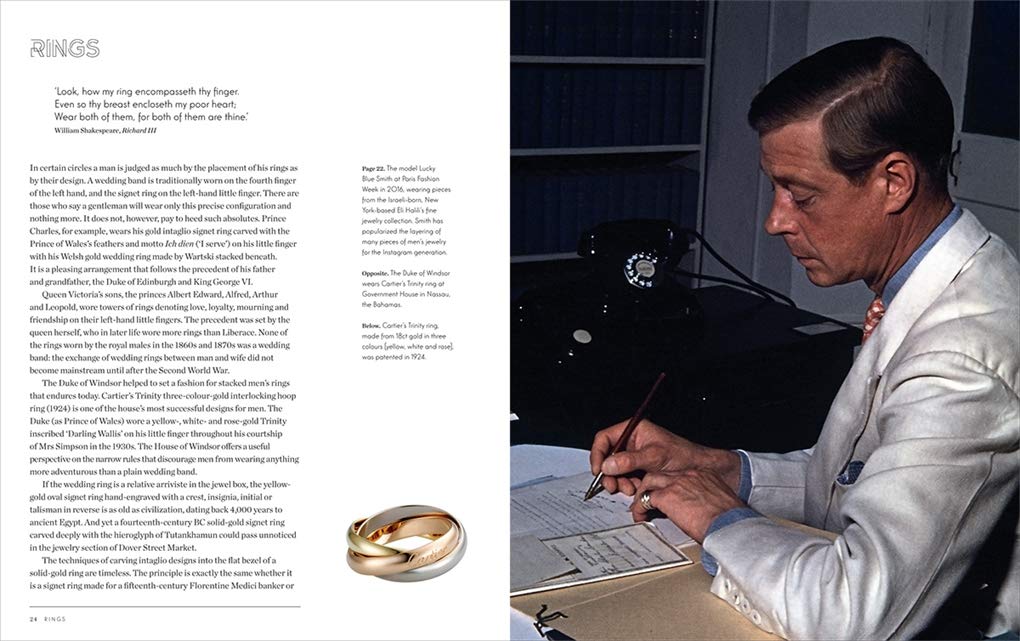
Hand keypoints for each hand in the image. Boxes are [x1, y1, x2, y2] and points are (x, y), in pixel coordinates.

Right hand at [589, 419, 740, 495]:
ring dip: (618, 482)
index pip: (605, 438)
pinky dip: (627, 486)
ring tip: (629, 488)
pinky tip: (636, 489)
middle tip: (612, 485)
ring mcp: (634, 457)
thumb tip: (608, 464)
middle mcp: (632, 442)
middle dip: (609, 473)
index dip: (598, 454)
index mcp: (633, 430)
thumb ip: (630, 460)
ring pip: (615, 470)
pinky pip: (624, 478)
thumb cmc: (682, 455)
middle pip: (607, 456)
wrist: (698, 469)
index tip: (599, 469)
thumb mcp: (655, 456)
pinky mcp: (639, 469)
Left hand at [631, 470, 744, 542]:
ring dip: (642, 495)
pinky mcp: (667, 496)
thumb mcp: (720, 505)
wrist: (730, 526)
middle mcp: (690, 475)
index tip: (665, 496)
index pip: (678, 475)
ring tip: (640, 508)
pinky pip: (645, 499)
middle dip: (651, 486)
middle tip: (646, 499)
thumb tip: (700, 513)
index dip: (668, 486)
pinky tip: (640, 518)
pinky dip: (640, 508)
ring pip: (649, 482)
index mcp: (704, 475)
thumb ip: (707, 502)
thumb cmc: (730, 521)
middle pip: (661, 474)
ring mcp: (677, 483)